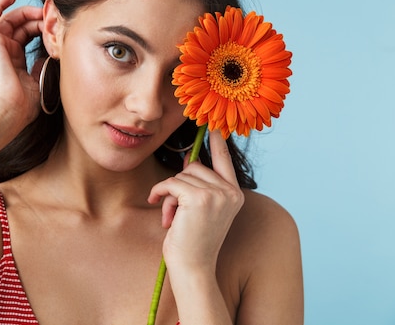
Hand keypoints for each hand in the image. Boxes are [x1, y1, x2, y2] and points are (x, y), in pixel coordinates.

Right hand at [0, 0, 43, 125]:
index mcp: (16, 61)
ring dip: (26, 12)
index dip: (41, 27)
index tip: (56, 25)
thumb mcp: (39, 82)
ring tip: (42, 10)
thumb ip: (42, 67)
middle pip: (21, 25)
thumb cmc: (23, 105)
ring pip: (10, 18)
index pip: (28, 36)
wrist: (9, 110)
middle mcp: (6, 51)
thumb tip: (48, 56)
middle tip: (53, 16)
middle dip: (38, 18)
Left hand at [148, 130, 243, 271]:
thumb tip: (189, 159)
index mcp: (235, 194)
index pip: (225, 160)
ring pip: (180, 176)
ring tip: (172, 220)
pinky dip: (160, 196)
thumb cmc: (192, 242)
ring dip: (169, 196)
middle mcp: (230, 192)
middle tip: (175, 213)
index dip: (218, 141)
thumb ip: (199, 185)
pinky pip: (170, 184)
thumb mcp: (200, 210)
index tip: (214, 125)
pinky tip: (163, 216)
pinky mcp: (199, 198)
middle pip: (194, 167)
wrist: (193, 269)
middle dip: (178, 186)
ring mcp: (217, 194)